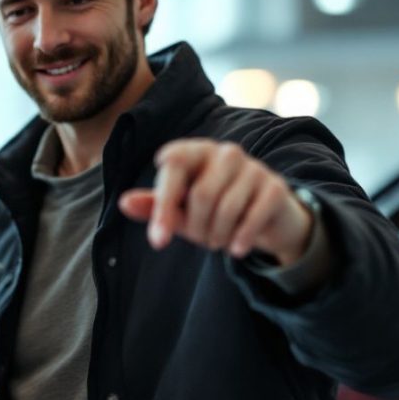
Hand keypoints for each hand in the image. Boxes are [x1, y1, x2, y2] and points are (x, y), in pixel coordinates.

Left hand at [117, 139, 313, 264]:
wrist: (265, 218)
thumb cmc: (213, 211)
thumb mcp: (181, 211)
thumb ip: (155, 206)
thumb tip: (123, 202)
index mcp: (195, 150)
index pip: (172, 165)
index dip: (163, 204)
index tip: (158, 241)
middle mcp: (225, 152)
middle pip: (201, 194)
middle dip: (197, 228)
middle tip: (201, 239)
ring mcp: (253, 167)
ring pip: (227, 208)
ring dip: (218, 236)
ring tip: (217, 242)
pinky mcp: (275, 187)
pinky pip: (252, 217)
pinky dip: (240, 239)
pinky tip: (235, 249)